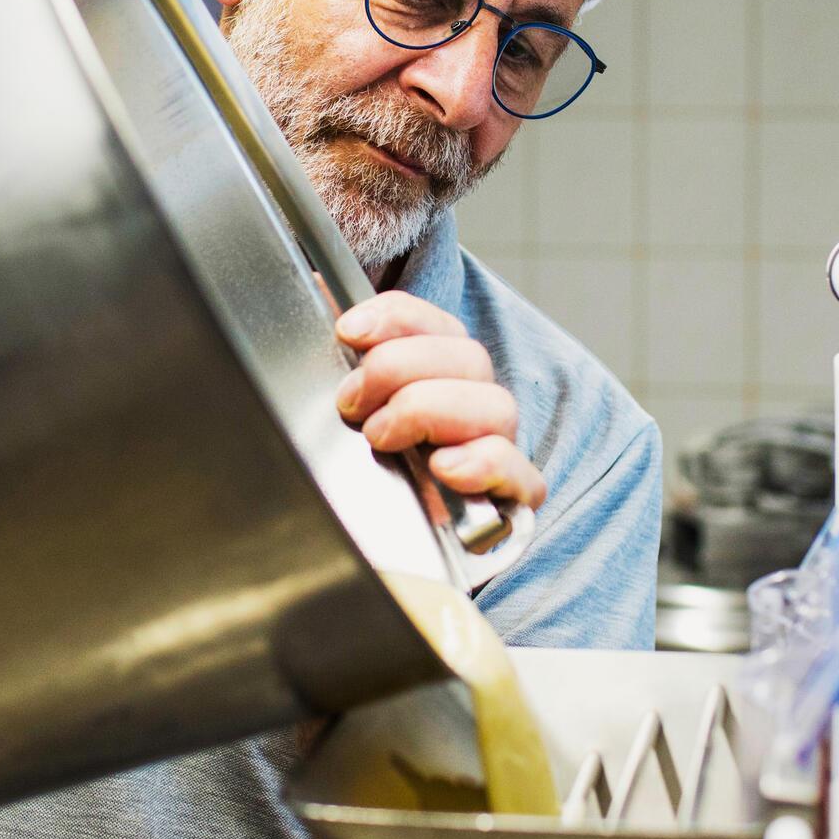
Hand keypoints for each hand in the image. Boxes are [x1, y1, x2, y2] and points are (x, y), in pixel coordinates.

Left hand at [333, 291, 547, 509]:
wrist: (384, 547)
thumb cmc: (365, 469)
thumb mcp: (345, 408)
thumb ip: (338, 354)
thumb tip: (315, 290)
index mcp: (440, 370)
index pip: (433, 321)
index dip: (394, 317)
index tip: (347, 331)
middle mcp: (474, 402)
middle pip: (468, 357)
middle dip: (401, 368)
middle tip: (352, 402)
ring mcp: (496, 449)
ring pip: (498, 406)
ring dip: (433, 410)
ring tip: (381, 436)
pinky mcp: (509, 500)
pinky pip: (523, 475)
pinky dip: (486, 464)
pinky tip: (445, 467)